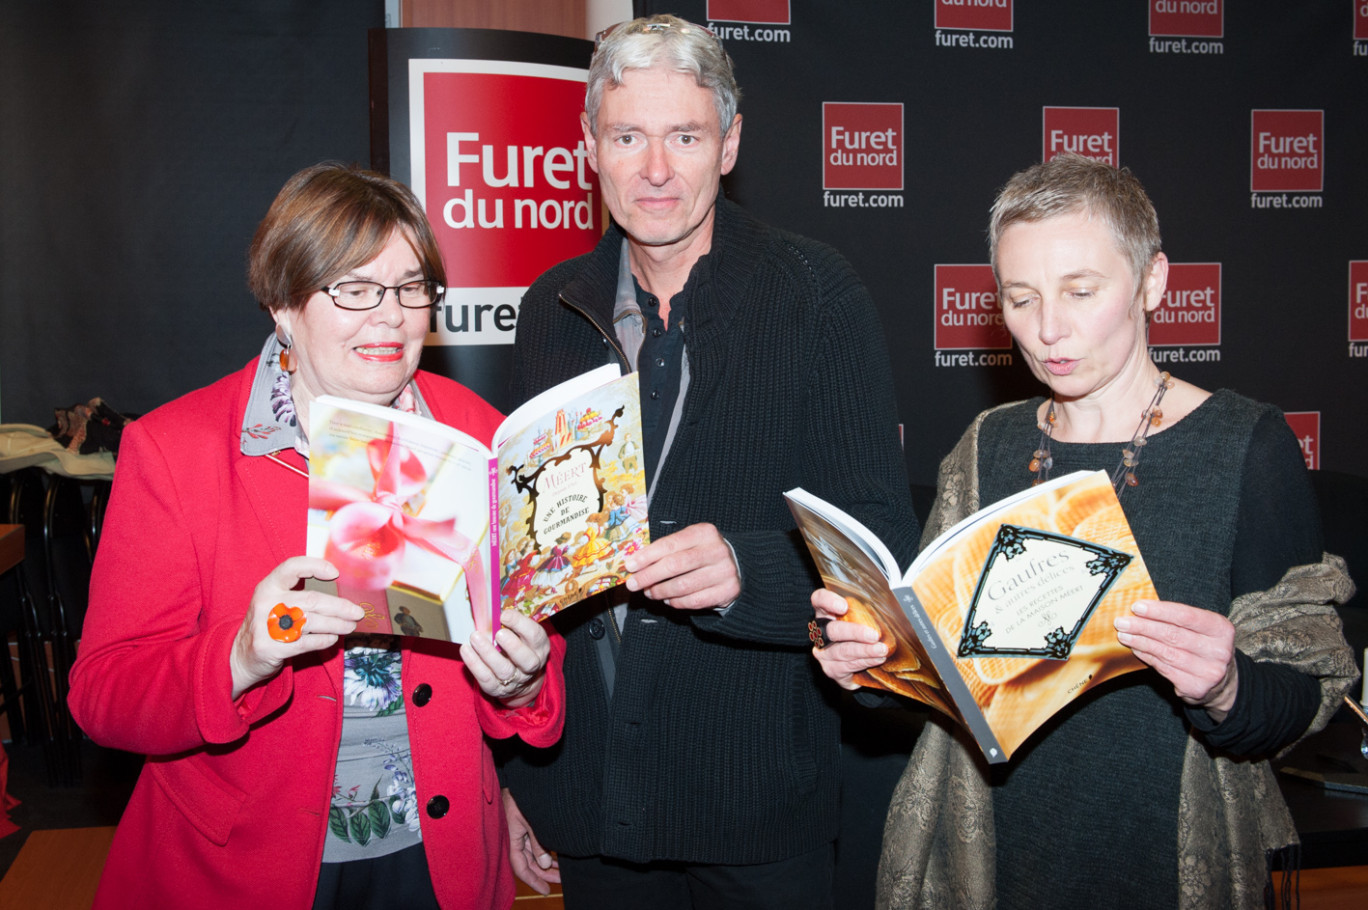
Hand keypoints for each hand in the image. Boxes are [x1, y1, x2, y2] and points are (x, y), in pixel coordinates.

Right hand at [230, 556, 364, 698]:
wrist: (240, 656)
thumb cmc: (268, 624)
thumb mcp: (274, 602)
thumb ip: (298, 593)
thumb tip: (340, 593)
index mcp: (268, 586)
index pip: (292, 567)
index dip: (315, 566)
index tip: (335, 573)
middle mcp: (266, 603)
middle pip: (312, 600)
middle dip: (340, 607)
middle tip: (357, 612)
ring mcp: (266, 626)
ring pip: (312, 622)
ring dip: (337, 624)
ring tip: (350, 626)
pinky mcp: (270, 647)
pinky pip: (305, 643)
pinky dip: (323, 640)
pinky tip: (333, 638)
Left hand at [461, 610, 550, 707]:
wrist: (520, 680)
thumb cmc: (519, 647)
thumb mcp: (523, 634)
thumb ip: (513, 623)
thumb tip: (493, 607)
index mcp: (539, 647)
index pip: (535, 636)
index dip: (521, 624)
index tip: (504, 615)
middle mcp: (531, 666)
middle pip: (526, 660)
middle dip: (512, 646)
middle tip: (498, 633)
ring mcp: (514, 680)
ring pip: (504, 670)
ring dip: (488, 653)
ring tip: (475, 637)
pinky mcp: (497, 689)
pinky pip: (486, 679)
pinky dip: (474, 664)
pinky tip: (466, 650)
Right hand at [503, 789, 558, 893]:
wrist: (523, 776)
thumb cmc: (523, 794)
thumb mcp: (531, 819)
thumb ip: (538, 841)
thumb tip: (545, 864)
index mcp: (511, 837)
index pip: (520, 866)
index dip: (533, 880)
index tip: (546, 890)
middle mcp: (516, 837)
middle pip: (529, 862)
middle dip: (544, 874)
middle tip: (561, 881)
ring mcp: (522, 831)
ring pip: (534, 854)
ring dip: (547, 863)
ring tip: (562, 871)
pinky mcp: (529, 824)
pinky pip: (537, 843)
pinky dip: (546, 851)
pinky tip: (557, 856)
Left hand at [623, 522, 740, 609]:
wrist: (739, 565)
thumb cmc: (703, 552)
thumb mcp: (690, 542)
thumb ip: (666, 549)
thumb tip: (635, 563)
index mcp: (704, 533)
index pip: (670, 544)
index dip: (647, 556)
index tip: (629, 565)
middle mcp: (716, 550)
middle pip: (675, 565)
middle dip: (649, 576)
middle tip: (633, 584)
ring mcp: (724, 572)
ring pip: (683, 586)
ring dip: (660, 591)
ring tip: (650, 592)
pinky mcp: (728, 591)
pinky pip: (694, 601)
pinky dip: (676, 602)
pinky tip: (668, 599)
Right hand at [810, 588, 887, 690]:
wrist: (862, 666)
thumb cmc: (864, 636)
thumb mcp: (865, 619)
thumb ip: (869, 611)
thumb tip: (892, 605)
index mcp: (827, 613)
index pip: (819, 600)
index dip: (828, 601)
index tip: (844, 606)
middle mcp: (821, 632)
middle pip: (832, 630)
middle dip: (854, 632)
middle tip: (874, 635)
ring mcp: (824, 652)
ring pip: (842, 651)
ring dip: (864, 650)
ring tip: (882, 650)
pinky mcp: (831, 669)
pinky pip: (846, 666)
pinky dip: (864, 662)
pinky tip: (877, 659)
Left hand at [1114, 599, 1238, 721]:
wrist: (1223, 682)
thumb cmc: (1204, 647)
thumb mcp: (1202, 629)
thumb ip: (1178, 619)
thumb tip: (1141, 610)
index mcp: (1222, 630)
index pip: (1186, 616)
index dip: (1159, 611)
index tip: (1136, 607)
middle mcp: (1218, 651)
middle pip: (1173, 635)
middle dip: (1143, 627)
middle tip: (1122, 622)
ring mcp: (1208, 672)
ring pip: (1166, 653)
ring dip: (1141, 642)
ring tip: (1123, 634)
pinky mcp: (1195, 687)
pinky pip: (1163, 668)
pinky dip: (1146, 656)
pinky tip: (1135, 648)